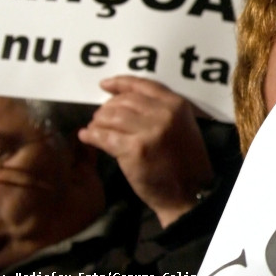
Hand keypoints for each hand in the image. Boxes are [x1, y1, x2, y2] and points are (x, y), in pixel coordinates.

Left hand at [79, 75, 213, 226]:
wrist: (190, 192)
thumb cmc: (186, 162)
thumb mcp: (183, 127)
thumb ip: (163, 111)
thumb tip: (127, 100)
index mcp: (177, 105)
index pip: (143, 85)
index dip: (120, 83)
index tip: (105, 85)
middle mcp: (164, 114)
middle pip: (124, 101)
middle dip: (107, 108)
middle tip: (100, 116)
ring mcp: (149, 131)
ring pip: (112, 117)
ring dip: (98, 121)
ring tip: (94, 127)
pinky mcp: (134, 150)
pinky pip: (105, 137)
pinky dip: (91, 135)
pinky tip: (86, 136)